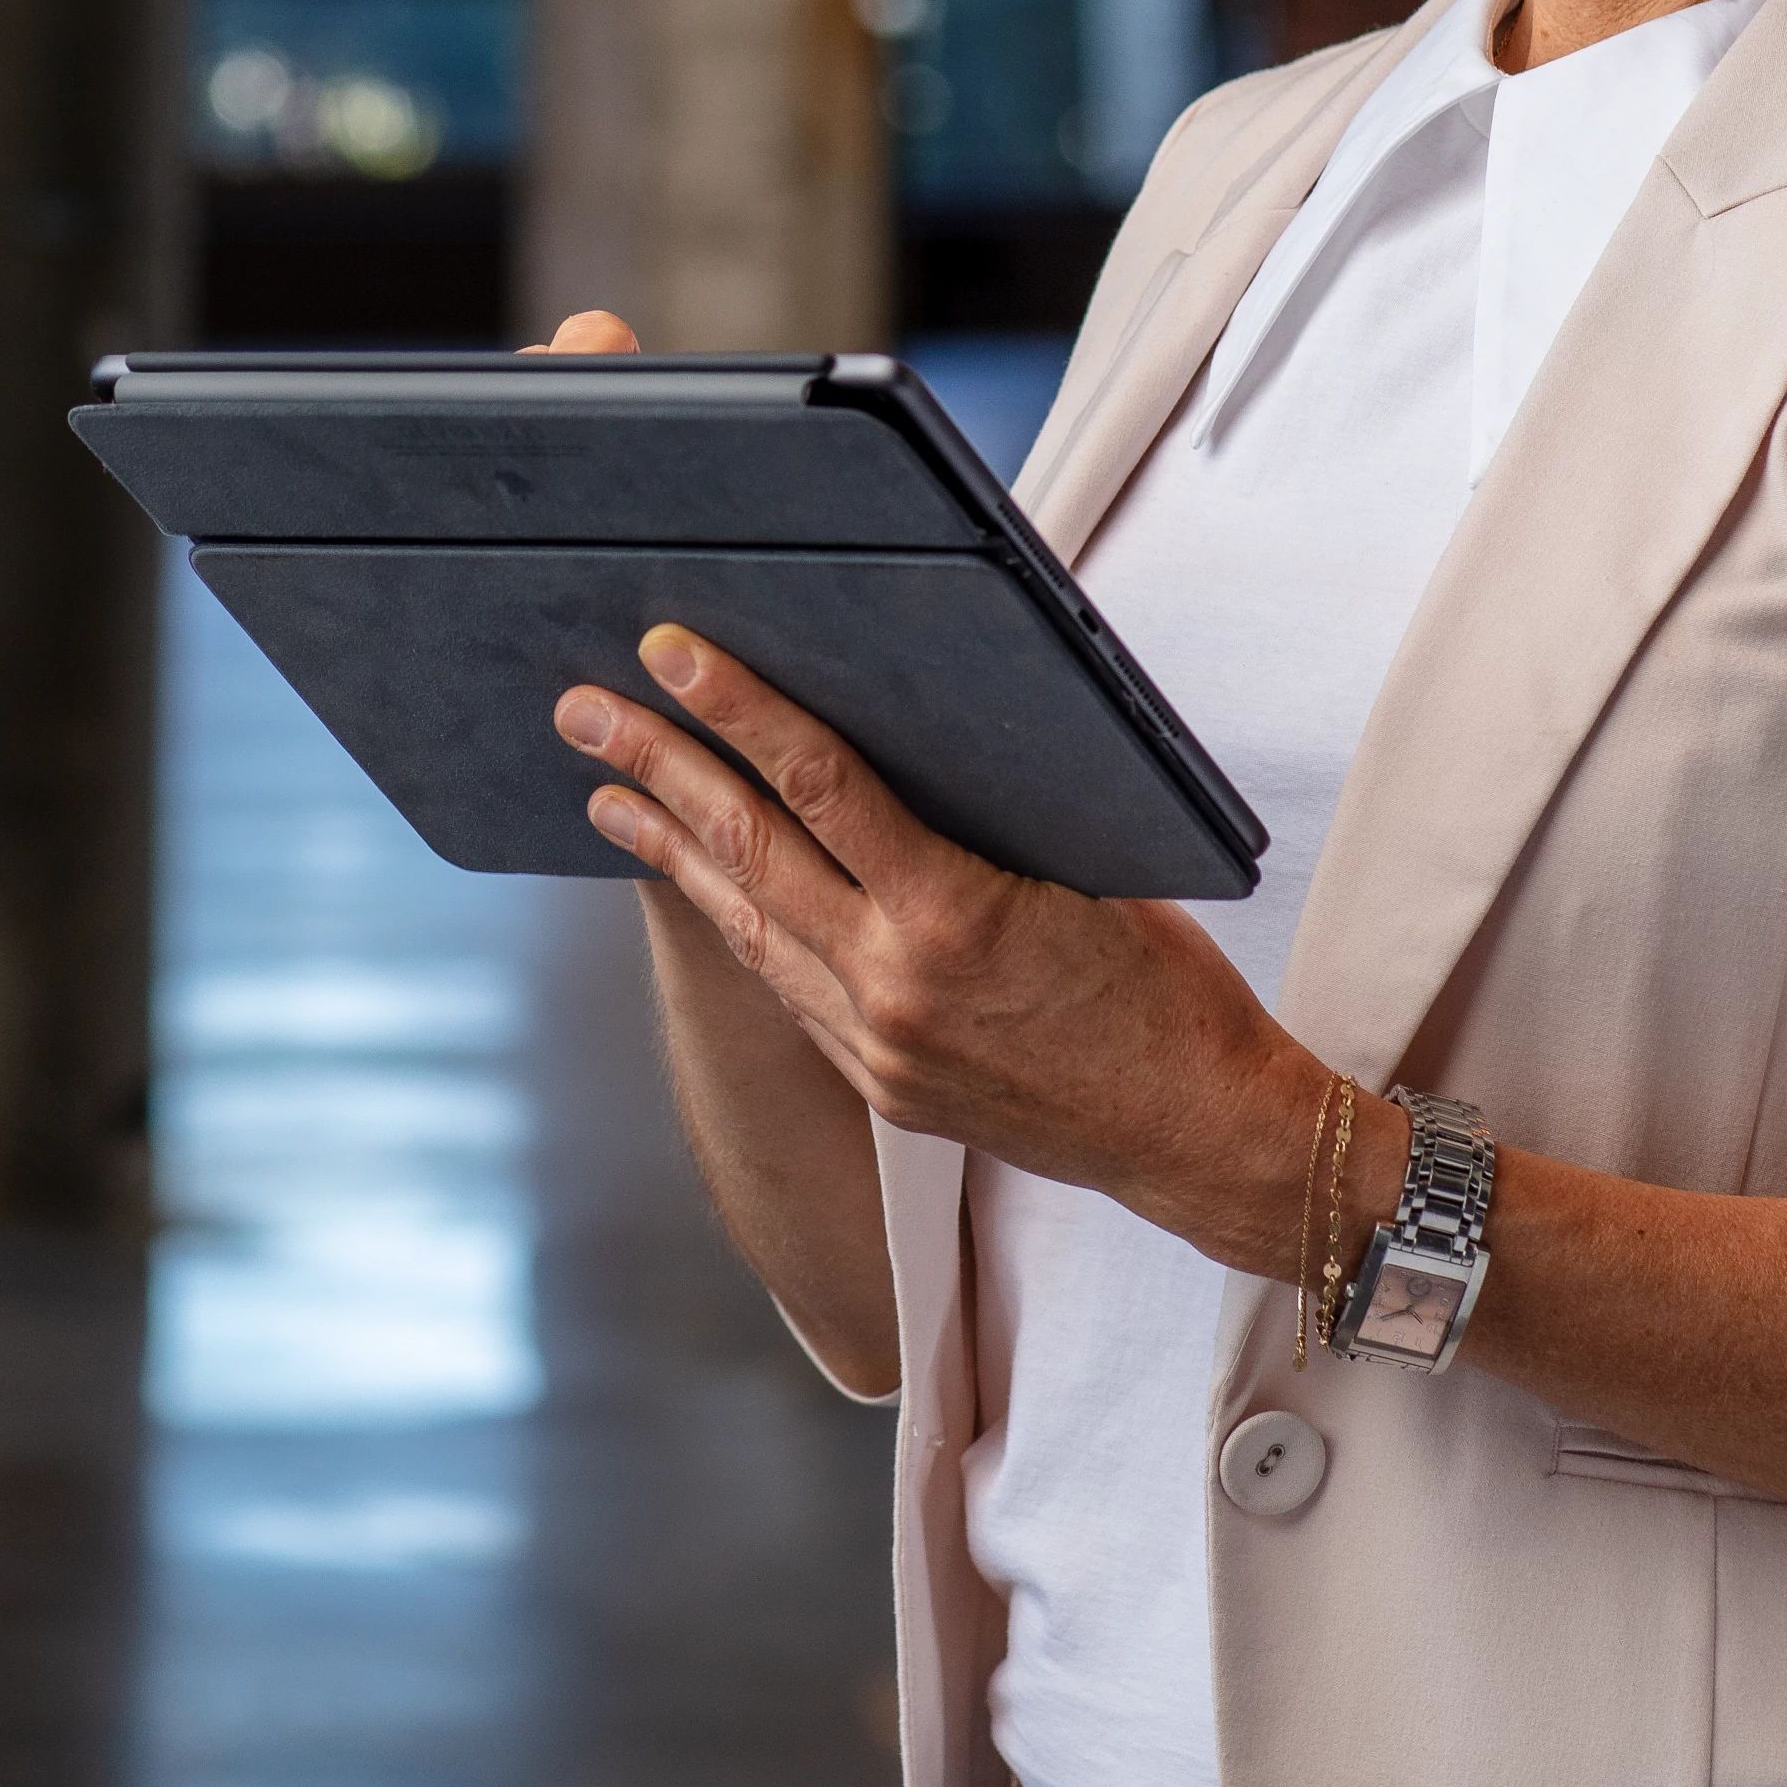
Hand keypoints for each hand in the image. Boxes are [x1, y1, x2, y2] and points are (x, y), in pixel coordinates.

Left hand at [557, 618, 1326, 1278]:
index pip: (820, 784)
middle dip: (659, 770)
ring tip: (606, 796)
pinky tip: (704, 885)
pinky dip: (738, 924)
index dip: (738, 710)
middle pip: (749, 852)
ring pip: (748, 928)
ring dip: (672, 853)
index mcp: (954, 916)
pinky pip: (788, 986)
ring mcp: (875, 1046)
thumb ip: (985, 814)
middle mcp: (893, 987)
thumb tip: (900, 736)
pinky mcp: (879, 1084)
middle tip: (585, 711)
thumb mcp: (1091, 866)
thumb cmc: (1169, 986)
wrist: (1200, 1133)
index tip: (673, 652)